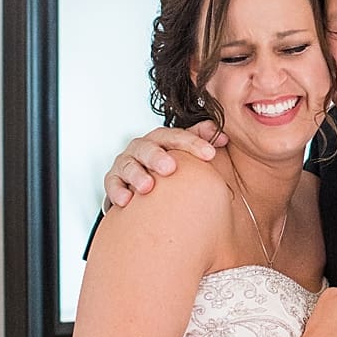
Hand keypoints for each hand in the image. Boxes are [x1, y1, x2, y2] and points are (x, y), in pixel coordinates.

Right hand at [102, 123, 228, 207]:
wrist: (143, 186)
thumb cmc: (166, 168)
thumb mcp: (184, 153)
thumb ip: (200, 141)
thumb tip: (224, 136)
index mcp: (162, 140)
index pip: (176, 136)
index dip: (193, 143)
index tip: (211, 154)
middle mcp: (142, 148)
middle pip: (147, 147)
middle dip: (157, 156)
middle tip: (170, 168)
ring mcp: (126, 163)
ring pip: (127, 164)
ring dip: (137, 174)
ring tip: (147, 187)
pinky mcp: (113, 181)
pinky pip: (112, 183)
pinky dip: (117, 191)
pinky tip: (127, 201)